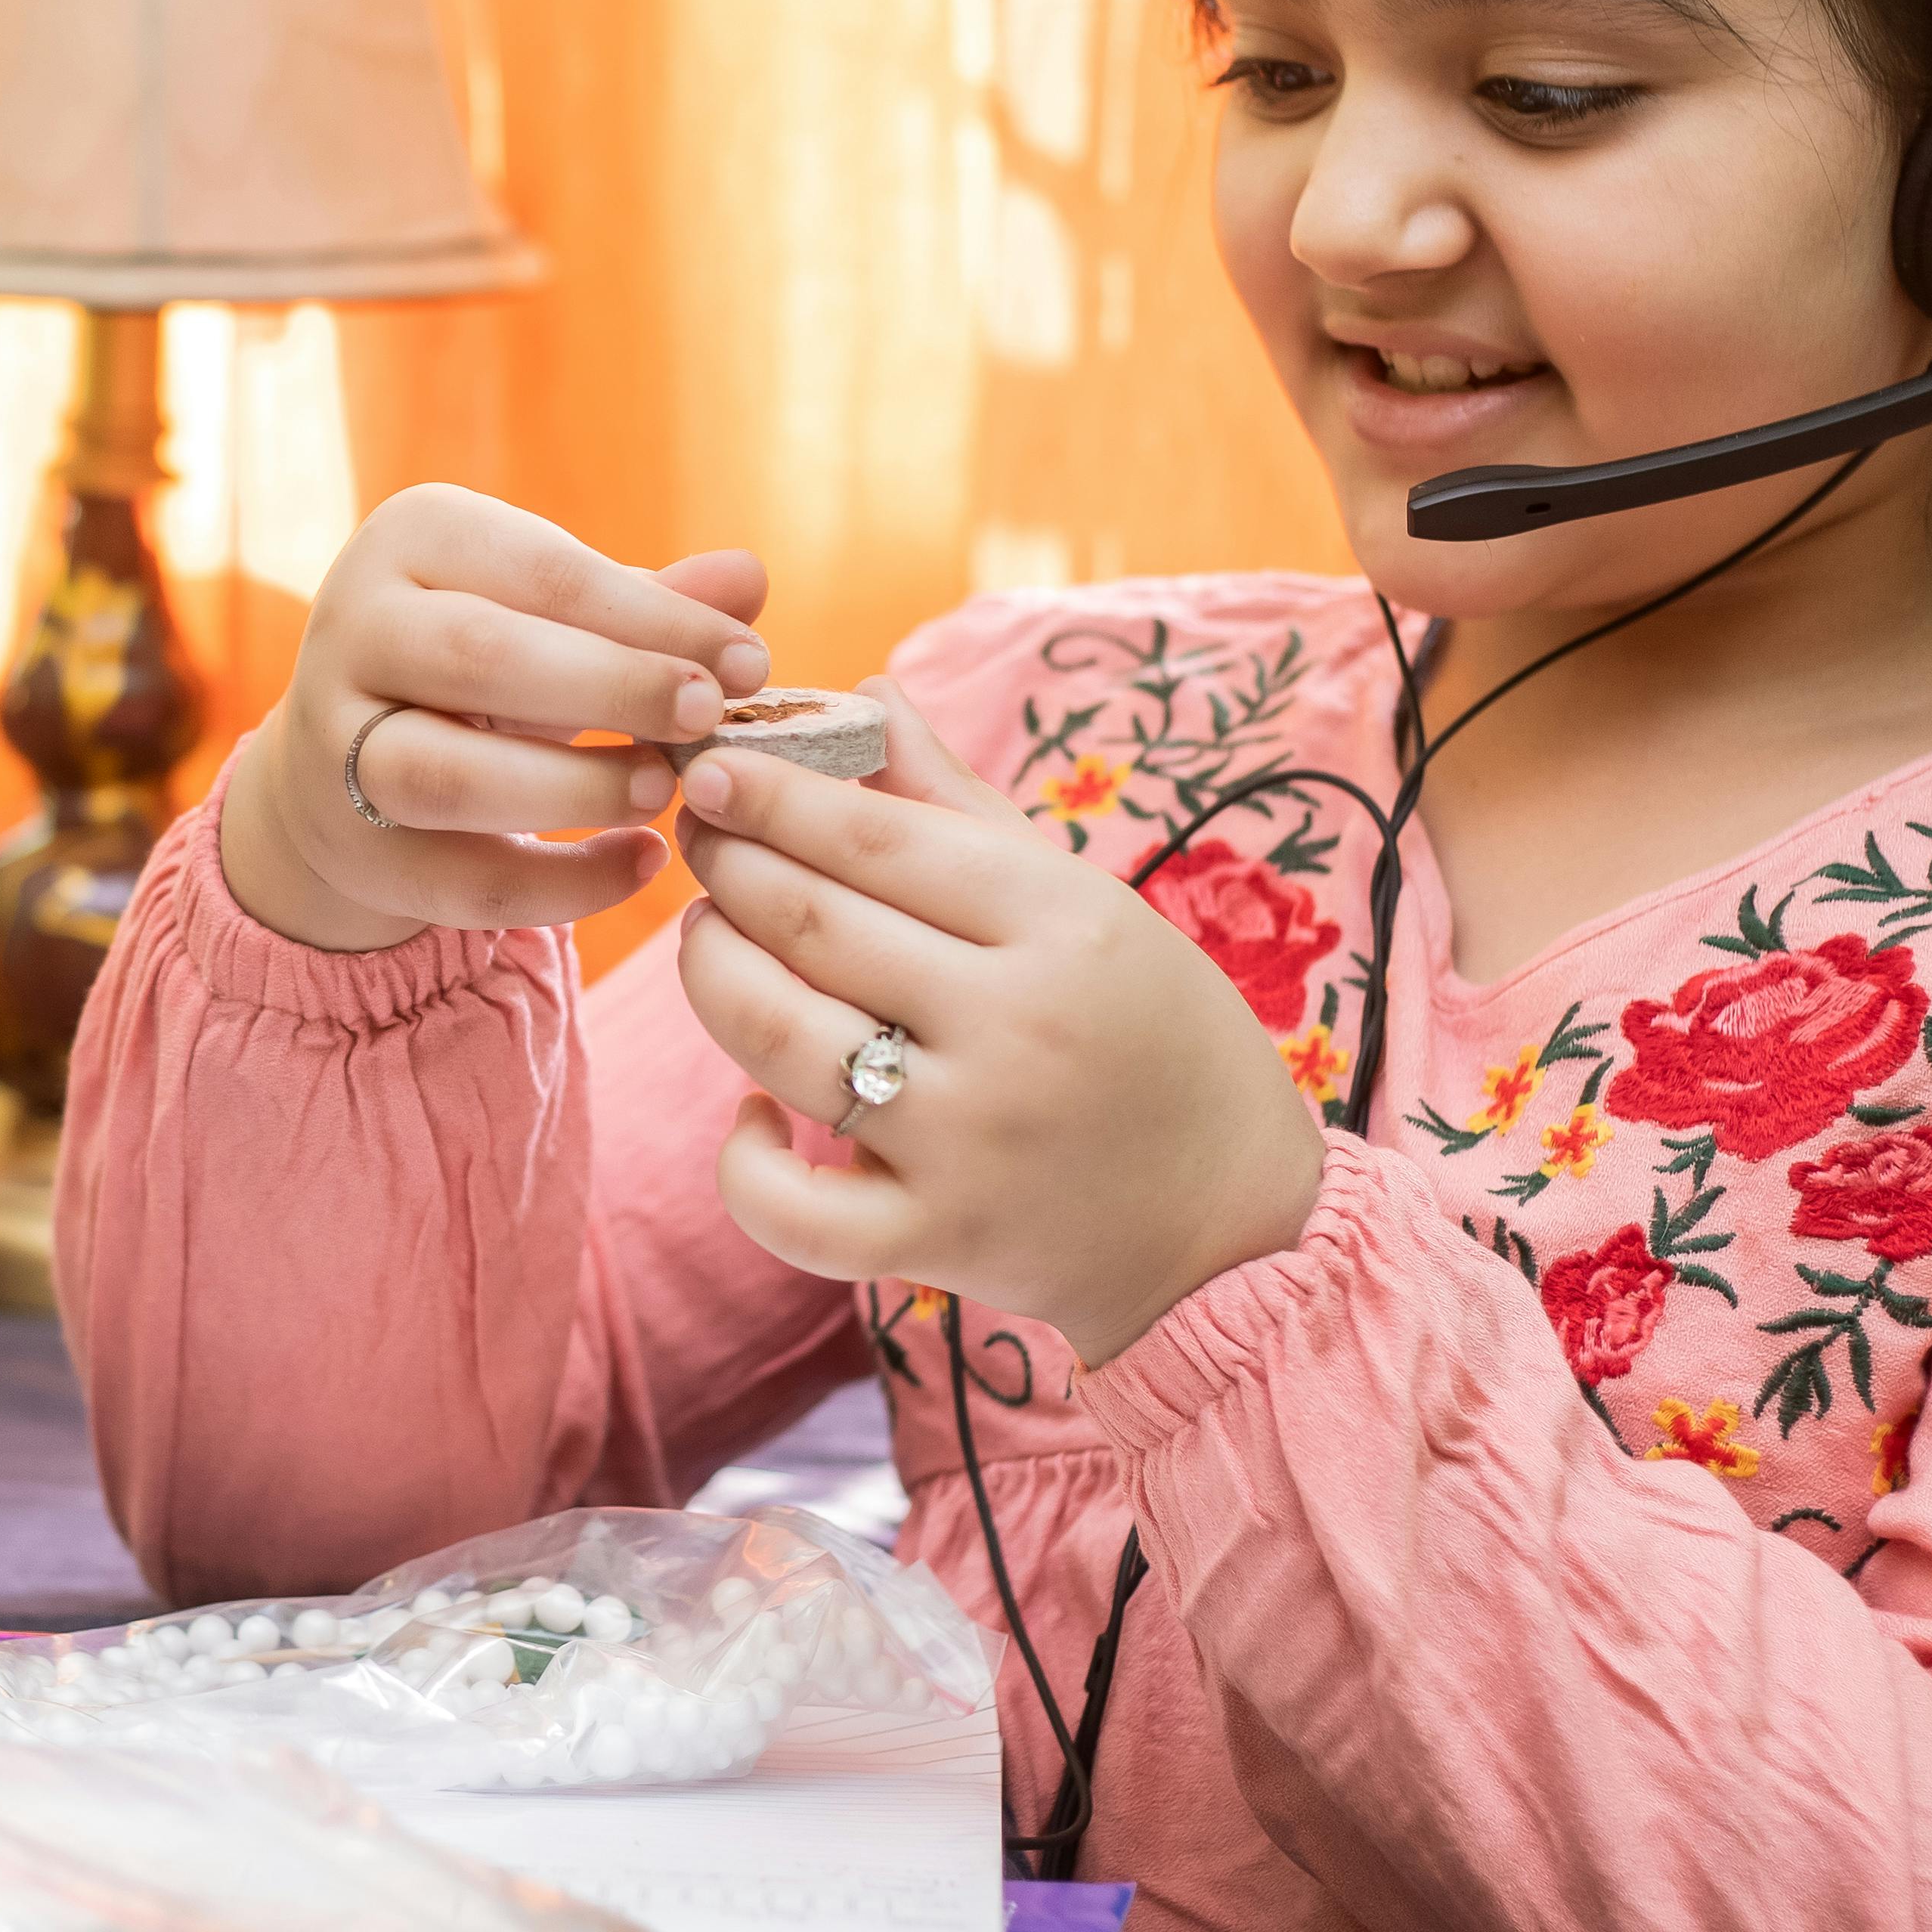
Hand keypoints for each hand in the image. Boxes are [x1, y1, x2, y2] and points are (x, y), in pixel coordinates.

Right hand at [217, 486, 772, 953]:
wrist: (344, 757)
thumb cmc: (485, 663)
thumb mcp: (557, 617)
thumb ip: (648, 604)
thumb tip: (749, 579)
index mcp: (414, 538)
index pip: (547, 573)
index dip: (658, 620)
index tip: (751, 664)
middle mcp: (354, 627)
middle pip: (483, 655)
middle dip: (612, 688)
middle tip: (706, 717)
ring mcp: (334, 743)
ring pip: (449, 774)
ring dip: (574, 789)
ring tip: (661, 793)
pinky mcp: (349, 846)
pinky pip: (460, 878)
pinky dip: (562, 885)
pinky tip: (639, 864)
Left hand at [672, 683, 1328, 1367]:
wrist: (1231, 1226)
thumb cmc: (1151, 1038)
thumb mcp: (1086, 904)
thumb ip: (961, 803)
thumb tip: (864, 692)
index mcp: (1064, 922)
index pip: (877, 837)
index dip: (773, 796)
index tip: (712, 768)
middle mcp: (1015, 1026)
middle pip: (813, 925)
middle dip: (729, 869)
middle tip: (700, 840)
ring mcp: (970, 1141)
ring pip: (779, 1040)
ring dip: (713, 976)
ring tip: (708, 939)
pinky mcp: (935, 1239)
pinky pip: (789, 1208)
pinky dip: (743, 1159)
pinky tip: (754, 1111)